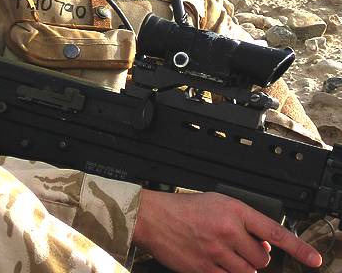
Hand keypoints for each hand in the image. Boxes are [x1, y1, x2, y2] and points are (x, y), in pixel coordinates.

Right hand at [133, 190, 321, 272]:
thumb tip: (263, 241)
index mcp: (232, 210)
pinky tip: (215, 260)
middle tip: (241, 246)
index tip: (314, 259)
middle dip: (256, 255)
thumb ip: (242, 220)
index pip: (274, 230)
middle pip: (262, 257)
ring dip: (243, 266)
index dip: (298, 248)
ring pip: (248, 272)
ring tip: (226, 253)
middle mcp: (228, 231)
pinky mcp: (205, 270)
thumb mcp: (217, 202)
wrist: (154, 218)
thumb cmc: (183, 208)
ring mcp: (217, 253)